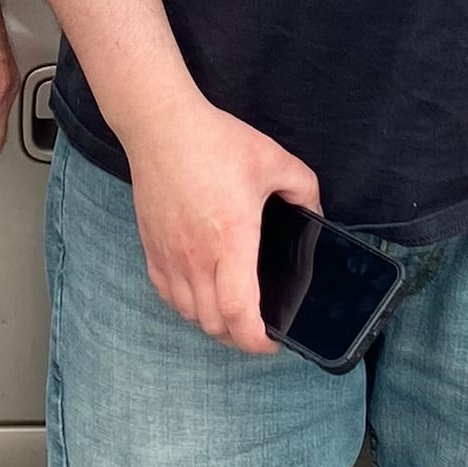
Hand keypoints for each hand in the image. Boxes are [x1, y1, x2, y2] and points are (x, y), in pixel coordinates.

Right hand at [122, 96, 321, 353]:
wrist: (161, 126)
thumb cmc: (216, 142)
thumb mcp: (275, 160)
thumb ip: (305, 191)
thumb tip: (315, 215)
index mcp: (231, 239)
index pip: (237, 313)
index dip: (256, 341)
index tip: (274, 340)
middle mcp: (196, 255)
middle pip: (214, 324)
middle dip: (240, 336)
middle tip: (259, 326)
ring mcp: (170, 254)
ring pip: (189, 314)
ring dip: (212, 321)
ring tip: (232, 311)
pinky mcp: (152, 247)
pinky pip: (166, 294)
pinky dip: (185, 304)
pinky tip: (200, 291)